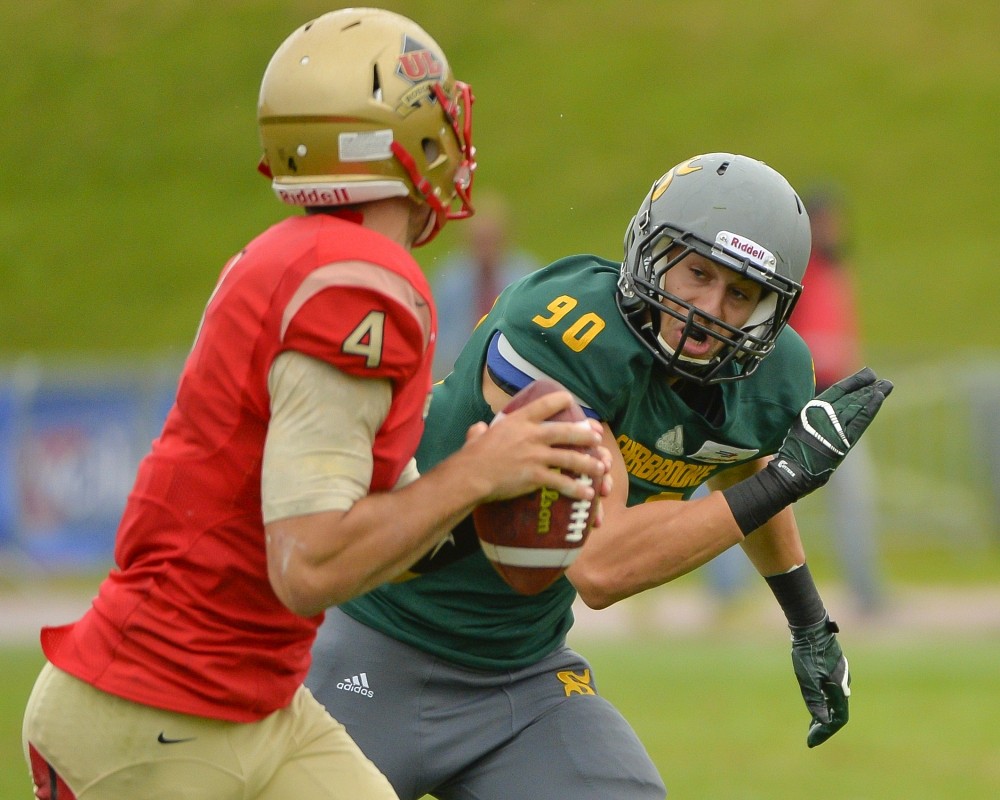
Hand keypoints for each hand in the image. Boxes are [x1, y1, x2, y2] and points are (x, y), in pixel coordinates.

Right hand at [461, 391, 609, 501]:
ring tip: (600, 468)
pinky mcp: (536, 476)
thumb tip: (479, 429)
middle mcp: (531, 435)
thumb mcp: (477, 436)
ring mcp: (536, 455)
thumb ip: (481, 431)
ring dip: (589, 463)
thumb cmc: (471, 456)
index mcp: (519, 420)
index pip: (546, 403)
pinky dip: (577, 488)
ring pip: (570, 457)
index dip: (562, 400)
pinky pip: (562, 481)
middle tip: (597, 438)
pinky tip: (587, 493)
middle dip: (585, 434)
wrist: (470, 475)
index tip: (571, 401)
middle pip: (567, 431)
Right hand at [773, 367, 892, 495]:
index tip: (867, 374)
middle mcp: (825, 413)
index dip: (854, 381)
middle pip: (852, 396)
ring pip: (858, 405)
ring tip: (886, 386)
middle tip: (881, 380)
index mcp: (812, 408)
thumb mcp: (800, 425)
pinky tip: (880, 397)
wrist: (793, 470)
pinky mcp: (845, 438)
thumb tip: (831, 409)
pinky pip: (861, 419)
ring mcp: (836, 425)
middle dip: (868, 387)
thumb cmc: (793, 450)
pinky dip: (871, 408)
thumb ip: (816, 416)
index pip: (838, 389)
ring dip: (873, 394)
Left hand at [790, 615, 850, 746]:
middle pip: (838, 713)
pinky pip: (834, 693)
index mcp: (839, 689)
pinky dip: (826, 702)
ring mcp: (841, 678)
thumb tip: (822, 720)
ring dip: (826, 715)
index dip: (824, 732)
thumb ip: (815, 699)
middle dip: (824, 726)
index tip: (811, 741)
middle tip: (810, 736)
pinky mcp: (836, 671)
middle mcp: (844, 685)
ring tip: (812, 724)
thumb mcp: (807, 678)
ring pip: (836, 702)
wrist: (811, 627)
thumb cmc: (807, 652)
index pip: (837, 719)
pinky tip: (817, 704)